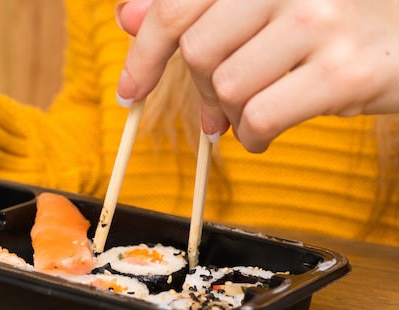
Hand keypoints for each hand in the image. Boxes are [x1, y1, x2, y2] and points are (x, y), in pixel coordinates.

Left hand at [116, 0, 398, 151]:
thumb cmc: (330, 23)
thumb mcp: (262, 6)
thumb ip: (196, 8)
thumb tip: (127, 16)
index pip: (176, 5)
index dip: (143, 52)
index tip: (130, 89)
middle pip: (197, 51)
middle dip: (198, 90)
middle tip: (214, 106)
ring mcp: (319, 22)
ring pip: (226, 87)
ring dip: (229, 115)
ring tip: (253, 113)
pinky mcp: (342, 72)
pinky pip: (260, 117)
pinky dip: (252, 137)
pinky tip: (264, 133)